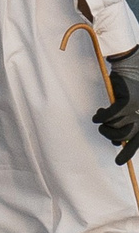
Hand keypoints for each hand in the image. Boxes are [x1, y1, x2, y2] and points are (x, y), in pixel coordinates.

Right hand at [98, 50, 138, 165]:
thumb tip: (117, 142)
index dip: (128, 153)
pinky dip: (101, 116)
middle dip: (110, 135)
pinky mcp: (126, 101)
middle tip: (103, 130)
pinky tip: (97, 115)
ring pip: (114, 125)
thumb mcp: (129, 109)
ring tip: (101, 115)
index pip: (137, 141)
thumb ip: (125, 124)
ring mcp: (135, 109)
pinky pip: (110, 115)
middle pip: (122, 136)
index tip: (118, 163)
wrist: (133, 69)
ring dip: (104, 122)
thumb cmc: (131, 89)